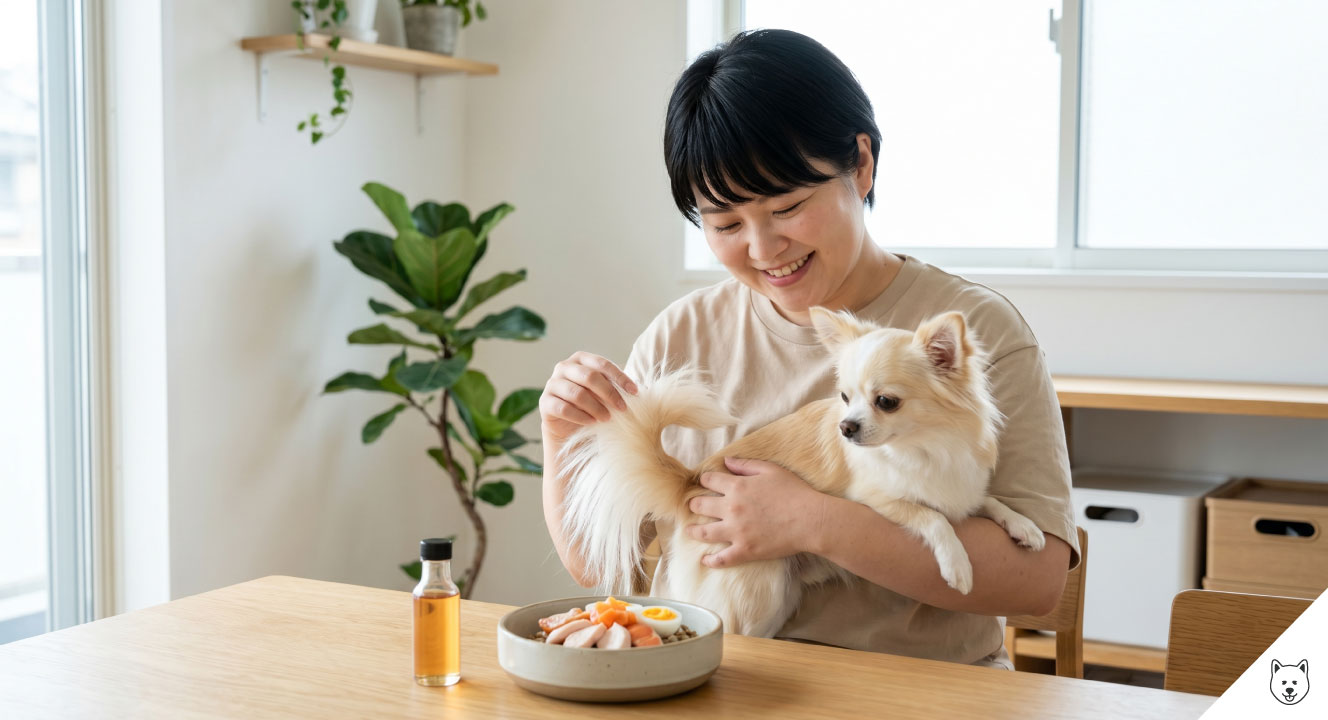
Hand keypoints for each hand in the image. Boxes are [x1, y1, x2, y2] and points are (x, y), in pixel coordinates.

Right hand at [539, 351, 637, 444]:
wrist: (570, 428)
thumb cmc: (593, 406)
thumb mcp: (607, 395)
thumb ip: (619, 387)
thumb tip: (643, 389)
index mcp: (581, 359)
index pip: (602, 364)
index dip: (620, 377)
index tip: (635, 392)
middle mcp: (564, 367)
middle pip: (589, 376)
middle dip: (609, 393)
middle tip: (623, 409)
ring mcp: (552, 384)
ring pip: (576, 393)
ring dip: (595, 407)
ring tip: (607, 418)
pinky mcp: (545, 402)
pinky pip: (563, 408)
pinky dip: (580, 416)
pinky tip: (592, 423)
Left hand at [683, 457, 826, 568]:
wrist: (810, 520)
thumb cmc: (794, 492)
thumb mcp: (771, 470)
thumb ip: (746, 464)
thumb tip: (726, 461)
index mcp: (737, 486)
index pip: (709, 480)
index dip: (705, 479)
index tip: (705, 482)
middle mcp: (731, 508)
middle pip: (700, 505)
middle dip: (694, 504)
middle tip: (693, 505)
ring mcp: (736, 531)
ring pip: (704, 532)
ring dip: (693, 530)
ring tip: (689, 530)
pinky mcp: (745, 551)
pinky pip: (721, 558)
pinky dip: (711, 561)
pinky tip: (705, 560)